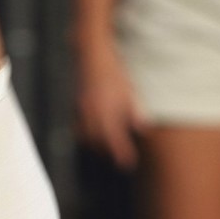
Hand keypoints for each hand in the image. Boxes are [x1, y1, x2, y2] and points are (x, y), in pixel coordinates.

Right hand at [76, 43, 149, 170]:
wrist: (92, 54)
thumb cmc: (114, 73)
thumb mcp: (130, 91)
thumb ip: (135, 112)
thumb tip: (142, 129)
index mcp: (106, 109)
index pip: (114, 139)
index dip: (121, 153)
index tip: (128, 164)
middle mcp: (91, 112)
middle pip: (98, 141)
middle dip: (108, 152)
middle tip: (120, 158)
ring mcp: (82, 108)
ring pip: (86, 136)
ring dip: (97, 145)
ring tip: (108, 149)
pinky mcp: (76, 104)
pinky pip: (78, 126)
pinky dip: (86, 134)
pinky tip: (94, 135)